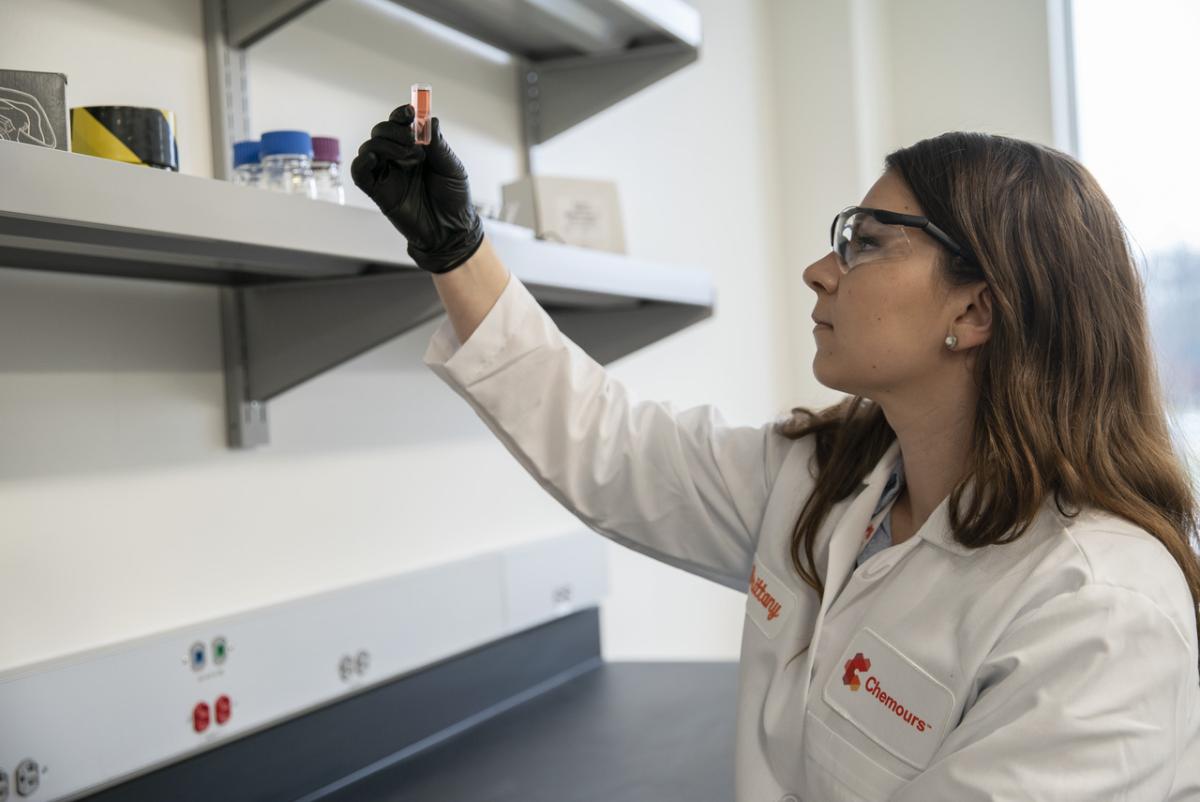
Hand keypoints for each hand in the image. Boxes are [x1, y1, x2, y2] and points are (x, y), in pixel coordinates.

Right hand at [351, 104, 483, 273]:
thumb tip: (430, 120)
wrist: (451, 230)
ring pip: (369, 147)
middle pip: (381, 131)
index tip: (410, 111)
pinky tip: (376, 159)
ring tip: (408, 156)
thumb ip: (439, 145)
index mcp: (416, 149)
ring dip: (385, 144)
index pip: (401, 124)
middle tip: (411, 139)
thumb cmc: (454, 199)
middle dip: (393, 129)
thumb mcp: (452, 168)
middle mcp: (399, 159)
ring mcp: (387, 174)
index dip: (401, 114)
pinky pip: (359, 172)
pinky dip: (362, 161)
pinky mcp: (378, 191)